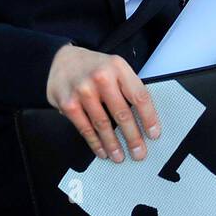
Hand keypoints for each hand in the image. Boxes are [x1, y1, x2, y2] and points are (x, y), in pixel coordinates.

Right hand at [46, 45, 158, 162]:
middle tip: (139, 152)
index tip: (153, 134)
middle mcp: (101, 77)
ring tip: (120, 156)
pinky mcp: (68, 103)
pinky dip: (95, 143)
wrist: (62, 58)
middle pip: (122, 113)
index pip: (139, 96)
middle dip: (133, 137)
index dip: (149, 118)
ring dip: (113, 144)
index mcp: (118, 67)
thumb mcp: (115, 67)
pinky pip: (85, 128)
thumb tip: (145, 119)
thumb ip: (128, 88)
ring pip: (103, 124)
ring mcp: (83, 90)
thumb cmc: (93, 67)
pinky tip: (102, 151)